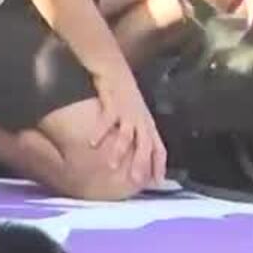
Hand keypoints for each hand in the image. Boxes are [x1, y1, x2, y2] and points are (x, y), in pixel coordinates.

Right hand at [92, 65, 166, 188]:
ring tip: (112, 165)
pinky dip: (100, 133)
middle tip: (135, 181)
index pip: (160, 149)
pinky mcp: (113, 104)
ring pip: (127, 136)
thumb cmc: (123, 93)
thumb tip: (135, 150)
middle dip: (142, 165)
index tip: (156, 182)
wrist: (114, 69)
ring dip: (121, 152)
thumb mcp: (135, 113)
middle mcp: (141, 121)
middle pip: (145, 146)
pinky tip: (92, 143)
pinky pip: (107, 122)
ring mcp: (128, 113)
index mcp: (149, 125)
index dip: (159, 166)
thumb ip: (137, 130)